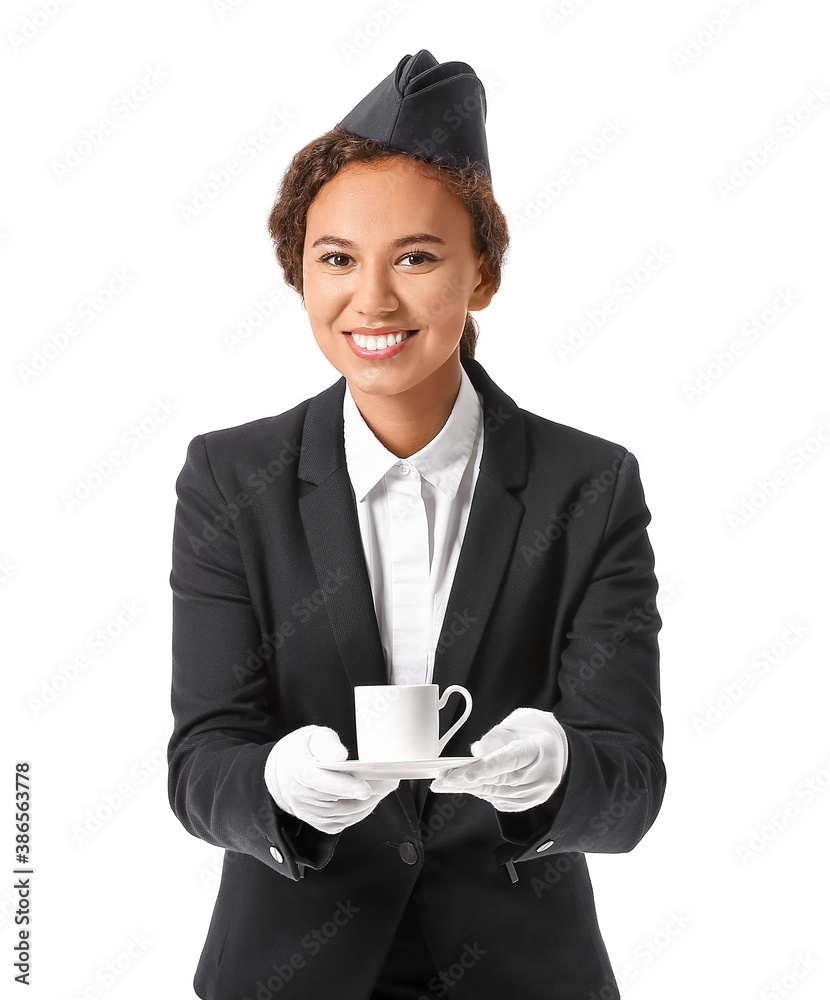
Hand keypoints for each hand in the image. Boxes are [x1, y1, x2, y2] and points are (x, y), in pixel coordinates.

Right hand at [264, 725, 398, 834]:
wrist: (284, 773)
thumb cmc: (303, 752)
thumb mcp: (312, 736)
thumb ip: (326, 744)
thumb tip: (338, 756)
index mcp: (298, 770)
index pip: (321, 782)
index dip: (344, 786)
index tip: (364, 787)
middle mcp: (301, 796)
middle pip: (340, 799)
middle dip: (368, 790)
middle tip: (390, 778)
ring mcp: (310, 813)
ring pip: (347, 812)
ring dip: (369, 801)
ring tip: (385, 784)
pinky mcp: (320, 824)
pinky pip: (346, 821)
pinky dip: (362, 810)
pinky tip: (370, 796)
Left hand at [429, 707, 568, 811]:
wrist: (556, 749)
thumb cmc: (534, 732)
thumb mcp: (517, 722)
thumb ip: (496, 737)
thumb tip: (477, 752)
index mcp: (539, 748)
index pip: (510, 759)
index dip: (487, 768)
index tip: (465, 774)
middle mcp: (541, 775)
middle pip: (499, 780)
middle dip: (466, 780)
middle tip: (441, 779)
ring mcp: (537, 793)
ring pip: (496, 793)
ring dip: (469, 789)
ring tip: (446, 783)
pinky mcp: (529, 803)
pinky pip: (500, 800)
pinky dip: (482, 793)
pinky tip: (467, 786)